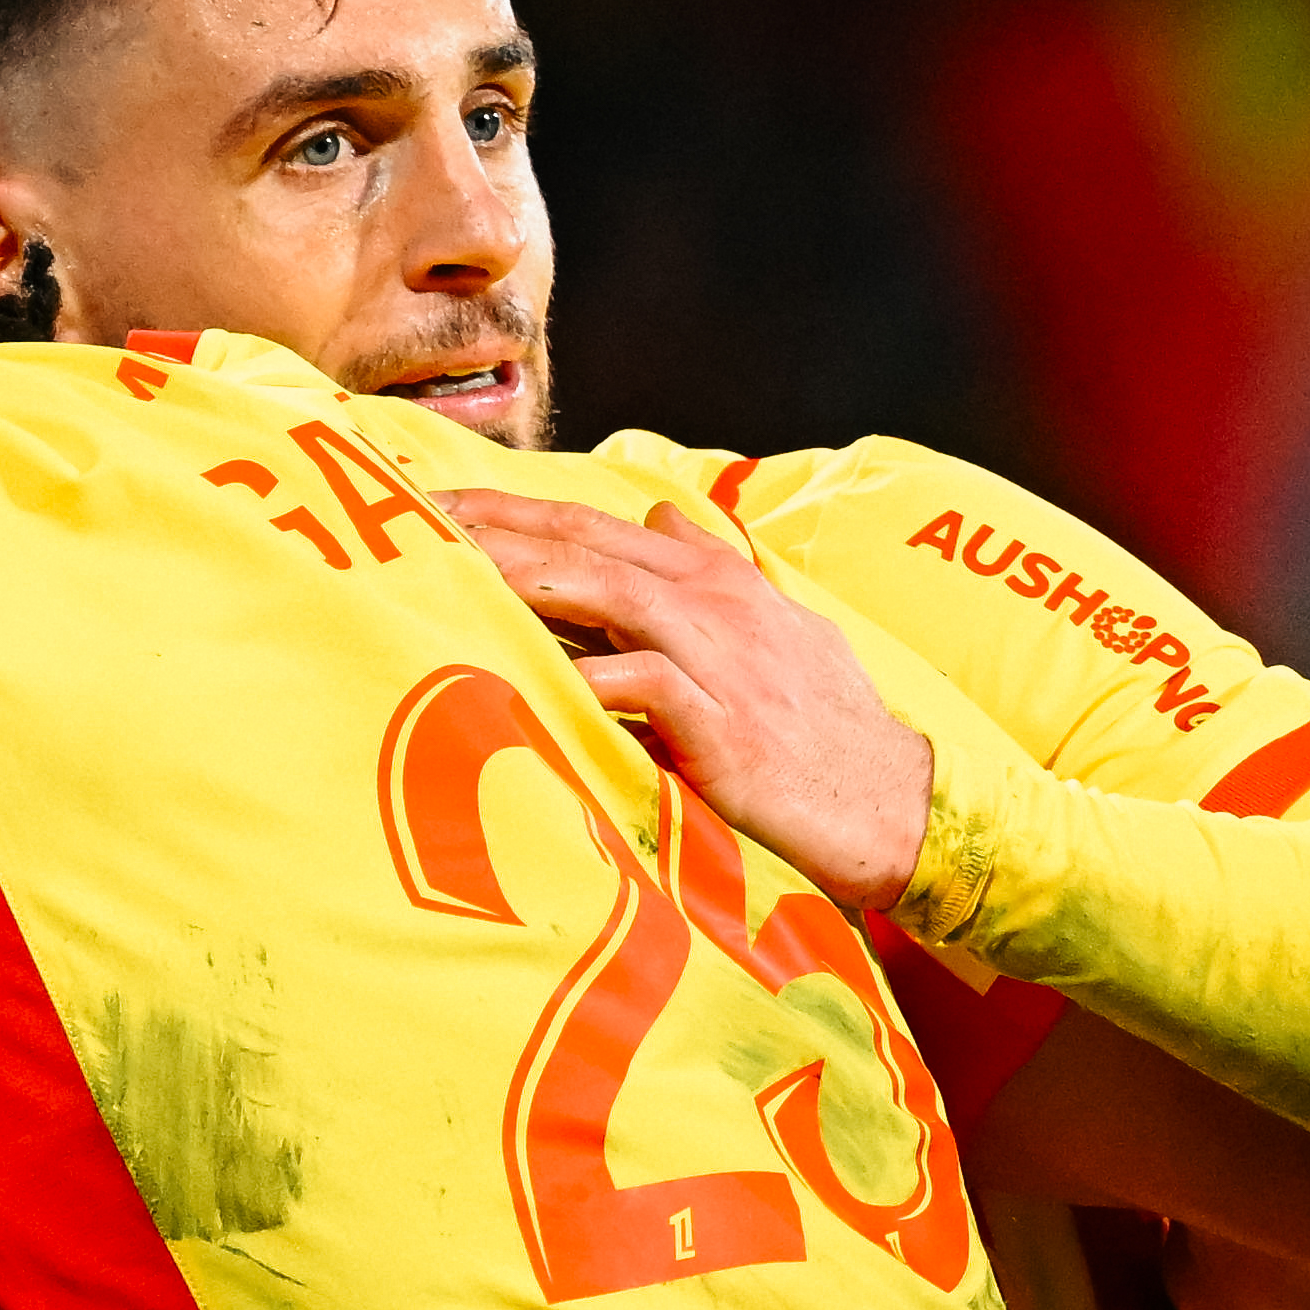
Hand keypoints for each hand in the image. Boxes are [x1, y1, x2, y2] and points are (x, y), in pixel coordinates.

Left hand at [438, 494, 934, 915]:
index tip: (437, 504)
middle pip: (586, 545)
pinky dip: (592, 676)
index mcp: (714, 579)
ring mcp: (722, 660)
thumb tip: (660, 516)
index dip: (514, 510)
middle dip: (497, 526)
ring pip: (608, 593)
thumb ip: (713, 571)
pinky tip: (534, 675)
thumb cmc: (825, 729)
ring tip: (451, 569)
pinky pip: (647, 684)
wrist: (895, 805)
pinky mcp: (726, 727)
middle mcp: (714, 603)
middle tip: (414, 518)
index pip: (594, 527)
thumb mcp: (774, 629)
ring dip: (526, 576)